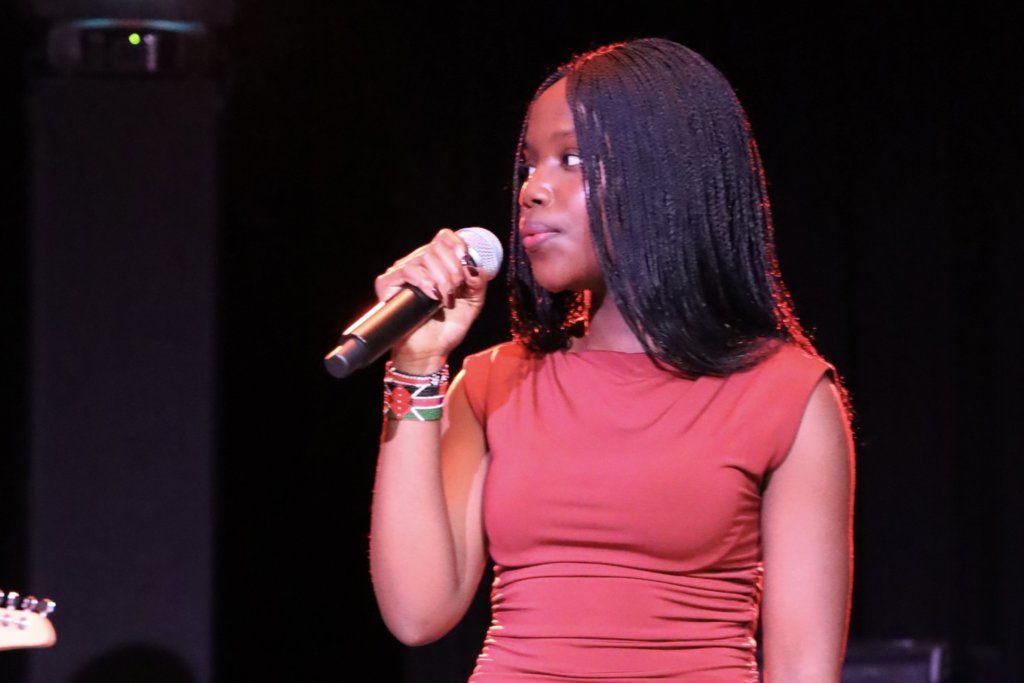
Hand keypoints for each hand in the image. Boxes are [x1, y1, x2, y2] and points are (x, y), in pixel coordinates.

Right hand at [374, 228, 488, 371]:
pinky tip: (432, 296)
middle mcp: (418, 264)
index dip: (457, 244)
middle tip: (455, 291)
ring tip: (444, 299)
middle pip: (437, 247)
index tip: (465, 259)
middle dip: (454, 269)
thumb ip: (478, 282)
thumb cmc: (447, 328)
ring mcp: (402, 273)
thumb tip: (473, 266)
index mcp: (438, 264)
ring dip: (442, 278)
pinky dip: (424, 281)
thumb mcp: (472, 302)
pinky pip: (407, 270)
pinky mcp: (388, 284)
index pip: (444, 238)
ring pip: (425, 257)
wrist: (430, 351)